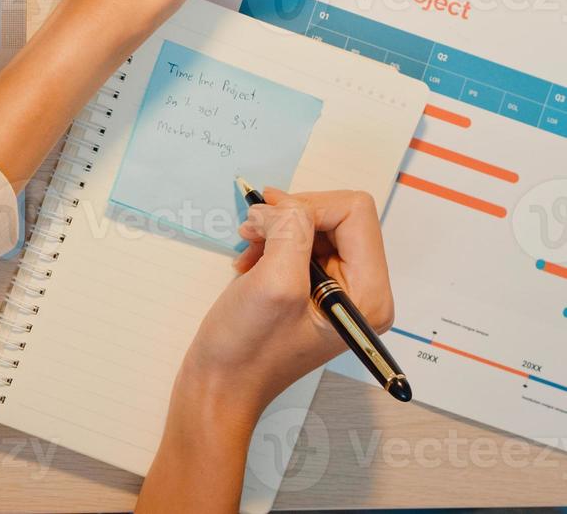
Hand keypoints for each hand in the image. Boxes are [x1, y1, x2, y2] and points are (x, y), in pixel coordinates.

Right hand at [183, 188, 396, 419]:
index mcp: (367, 292)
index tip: (268, 219)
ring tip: (248, 244)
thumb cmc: (248, 349)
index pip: (354, 214)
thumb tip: (286, 205)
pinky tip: (251, 258)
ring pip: (318, 226)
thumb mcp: (273, 284)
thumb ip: (291, 233)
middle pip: (339, 216)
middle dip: (292, 214)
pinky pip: (303, 244)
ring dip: (278, 226)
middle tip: (251, 228)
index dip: (308, 206)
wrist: (223, 384)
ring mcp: (339, 290)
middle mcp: (362, 289)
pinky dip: (273, 241)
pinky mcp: (315, 290)